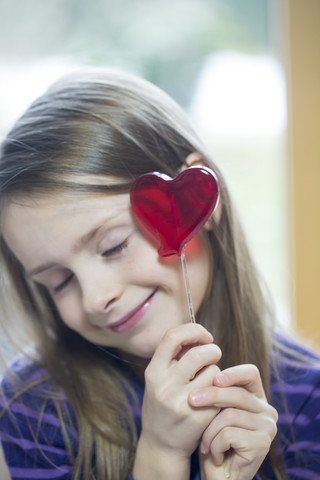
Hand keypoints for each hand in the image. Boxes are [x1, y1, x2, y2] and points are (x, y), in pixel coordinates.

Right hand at [140, 323, 221, 456]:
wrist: (160, 446)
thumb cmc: (163, 405)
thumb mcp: (158, 380)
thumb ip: (174, 358)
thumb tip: (197, 335)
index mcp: (153, 372)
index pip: (172, 337)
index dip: (193, 331)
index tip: (205, 337)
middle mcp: (164, 386)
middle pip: (198, 353)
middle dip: (212, 350)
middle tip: (214, 356)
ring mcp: (181, 403)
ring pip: (213, 372)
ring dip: (217, 373)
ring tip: (210, 381)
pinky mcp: (197, 418)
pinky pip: (220, 393)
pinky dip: (221, 391)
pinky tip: (214, 397)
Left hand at [189, 364, 277, 479]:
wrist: (219, 477)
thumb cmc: (213, 442)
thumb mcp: (214, 412)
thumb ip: (217, 394)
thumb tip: (205, 374)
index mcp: (257, 398)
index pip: (251, 373)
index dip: (233, 373)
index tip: (214, 378)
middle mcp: (267, 410)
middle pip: (237, 393)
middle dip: (211, 396)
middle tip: (192, 400)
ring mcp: (267, 427)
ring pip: (230, 415)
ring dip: (210, 431)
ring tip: (205, 444)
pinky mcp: (262, 444)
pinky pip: (229, 434)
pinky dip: (215, 444)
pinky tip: (215, 455)